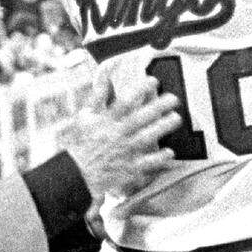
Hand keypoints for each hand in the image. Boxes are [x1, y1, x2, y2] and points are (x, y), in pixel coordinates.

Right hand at [64, 75, 180, 198]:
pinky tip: (170, 152)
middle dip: (159, 106)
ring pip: (147, 137)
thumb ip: (97, 97)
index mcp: (106, 121)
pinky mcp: (128, 168)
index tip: (153, 81)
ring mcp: (123, 152)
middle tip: (174, 98)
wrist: (75, 173)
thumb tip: (105, 78)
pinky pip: (147, 163)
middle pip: (141, 117)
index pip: (125, 100)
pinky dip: (159, 159)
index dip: (141, 89)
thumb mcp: (85, 117)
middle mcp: (116, 134)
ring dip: (163, 127)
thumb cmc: (81, 143)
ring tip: (176, 118)